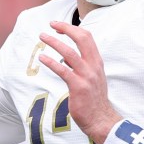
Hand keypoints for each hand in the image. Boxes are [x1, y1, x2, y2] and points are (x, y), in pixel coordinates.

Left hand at [38, 20, 121, 143]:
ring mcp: (87, 76)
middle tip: (51, 24)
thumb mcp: (91, 78)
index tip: (59, 25)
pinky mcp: (78, 86)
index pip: (87, 37)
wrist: (101, 119)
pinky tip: (42, 58)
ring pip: (69, 52)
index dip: (73, 28)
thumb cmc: (93, 99)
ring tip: (42, 37)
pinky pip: (63, 70)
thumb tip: (66, 57)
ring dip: (54, 42)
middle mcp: (94, 66)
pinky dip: (51, 62)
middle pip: (81, 39)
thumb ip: (81, 66)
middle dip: (66, 28)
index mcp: (97, 62)